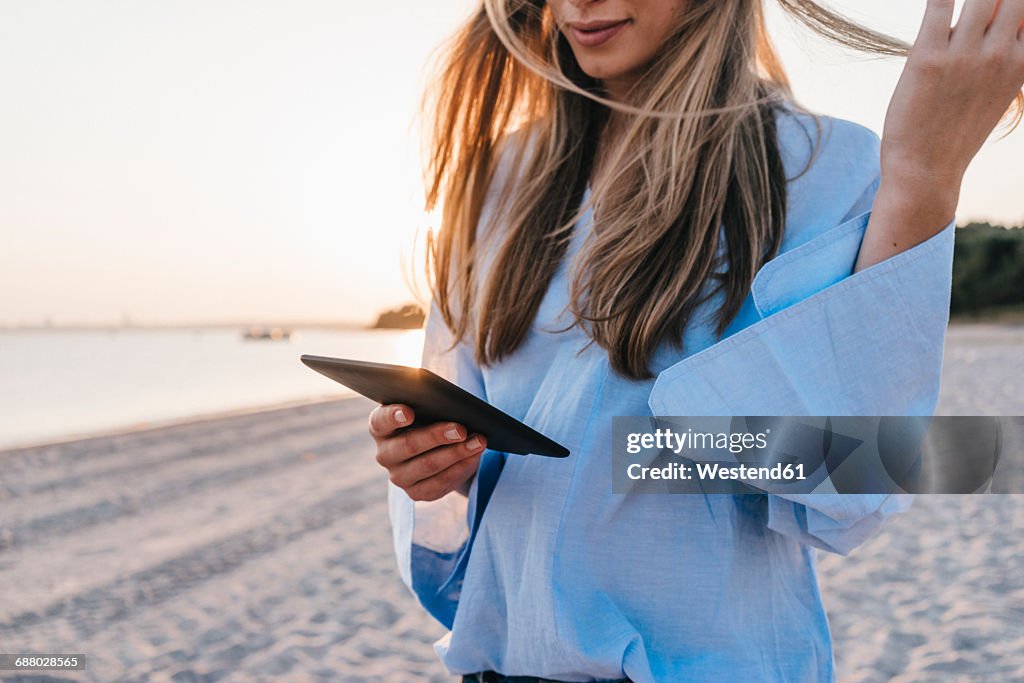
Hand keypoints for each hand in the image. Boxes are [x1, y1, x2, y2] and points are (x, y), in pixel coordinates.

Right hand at [368, 403, 485, 500]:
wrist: (439, 448)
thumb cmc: (430, 419)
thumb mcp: (427, 409)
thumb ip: (430, 404)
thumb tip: (454, 407)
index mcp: (380, 427)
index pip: (381, 421)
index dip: (393, 416)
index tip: (409, 412)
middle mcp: (385, 454)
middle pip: (409, 445)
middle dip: (437, 436)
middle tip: (461, 429)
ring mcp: (398, 476)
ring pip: (428, 466)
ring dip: (456, 453)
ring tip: (478, 441)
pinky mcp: (416, 493)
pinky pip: (439, 483)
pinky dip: (460, 468)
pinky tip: (474, 457)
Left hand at [856, 0, 1023, 270]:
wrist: (925, 172)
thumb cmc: (954, 133)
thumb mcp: (995, 94)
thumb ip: (1002, 58)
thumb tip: (990, 26)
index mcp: (1020, 64)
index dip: (1015, 11)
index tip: (1005, 11)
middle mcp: (1000, 55)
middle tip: (983, 5)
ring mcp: (965, 55)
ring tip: (959, 6)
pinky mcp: (928, 58)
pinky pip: (939, 5)